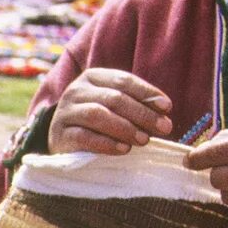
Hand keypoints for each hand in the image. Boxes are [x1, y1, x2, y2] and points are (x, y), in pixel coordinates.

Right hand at [50, 69, 172, 154]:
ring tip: (144, 140)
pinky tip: (124, 150)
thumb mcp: (114, 107)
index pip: (123, 80)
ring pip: (98, 115)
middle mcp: (76, 90)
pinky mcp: (60, 134)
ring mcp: (66, 112)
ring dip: (126, 128)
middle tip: (164, 128)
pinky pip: (84, 137)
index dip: (147, 93)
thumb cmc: (96, 122)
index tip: (168, 107)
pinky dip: (107, 143)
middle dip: (142, 113)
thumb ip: (136, 106)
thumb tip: (164, 113)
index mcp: (93, 77)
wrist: (61, 139)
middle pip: (114, 98)